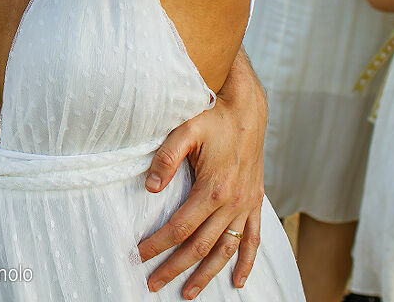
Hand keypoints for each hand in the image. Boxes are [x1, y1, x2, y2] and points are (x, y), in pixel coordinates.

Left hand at [137, 63, 266, 295]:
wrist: (248, 111)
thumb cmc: (213, 118)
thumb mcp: (186, 129)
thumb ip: (167, 157)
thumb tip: (151, 187)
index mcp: (213, 188)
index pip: (179, 227)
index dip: (157, 244)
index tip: (138, 255)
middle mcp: (232, 202)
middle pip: (200, 246)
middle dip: (175, 267)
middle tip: (153, 284)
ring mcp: (246, 205)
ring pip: (226, 250)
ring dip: (207, 274)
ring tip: (188, 292)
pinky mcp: (255, 202)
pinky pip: (252, 239)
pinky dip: (246, 262)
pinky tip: (238, 281)